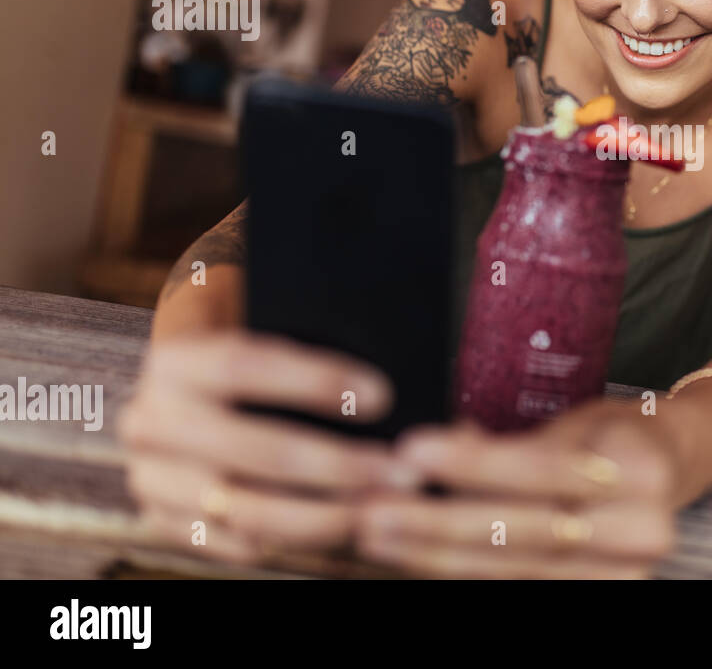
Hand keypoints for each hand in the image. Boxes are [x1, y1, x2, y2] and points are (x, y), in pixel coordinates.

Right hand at [120, 329, 417, 564]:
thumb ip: (305, 338)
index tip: (382, 396)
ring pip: (247, 508)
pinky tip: (349, 527)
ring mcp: (154, 478)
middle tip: (401, 471)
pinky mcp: (165, 521)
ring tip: (386, 507)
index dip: (314, 380)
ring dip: (327, 515)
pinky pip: (239, 543)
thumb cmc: (251, 353)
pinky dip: (299, 540)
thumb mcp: (262, 326)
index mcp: (175, 360)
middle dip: (337, 465)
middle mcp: (152, 420)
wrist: (184, 391)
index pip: (245, 365)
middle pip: (255, 449)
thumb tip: (382, 375)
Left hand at [355, 398, 681, 577]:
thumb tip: (423, 456)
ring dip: (436, 558)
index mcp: (639, 473)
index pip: (543, 470)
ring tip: (377, 536)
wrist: (675, 471)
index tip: (409, 450)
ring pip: (516, 573)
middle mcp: (643, 532)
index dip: (474, 464)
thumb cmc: (611, 440)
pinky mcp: (605, 599)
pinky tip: (414, 562)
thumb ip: (504, 447)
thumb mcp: (568, 425)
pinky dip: (461, 577)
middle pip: (526, 533)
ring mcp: (627, 577)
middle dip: (440, 523)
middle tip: (371, 509)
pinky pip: (520, 591)